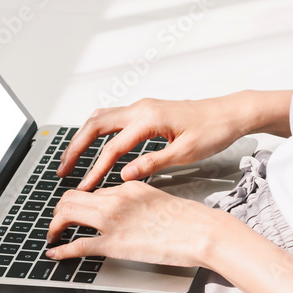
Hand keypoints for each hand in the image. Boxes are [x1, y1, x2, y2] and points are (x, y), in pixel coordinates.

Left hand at [44, 180, 221, 267]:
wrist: (201, 232)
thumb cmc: (187, 220)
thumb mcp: (156, 198)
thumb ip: (134, 200)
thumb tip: (119, 209)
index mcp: (127, 186)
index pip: (92, 190)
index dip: (79, 203)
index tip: (74, 212)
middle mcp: (114, 199)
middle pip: (70, 197)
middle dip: (58, 211)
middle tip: (56, 224)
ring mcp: (112, 220)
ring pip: (66, 215)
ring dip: (54, 226)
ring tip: (52, 236)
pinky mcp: (113, 244)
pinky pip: (77, 245)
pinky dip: (60, 250)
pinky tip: (54, 254)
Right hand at [57, 97, 246, 190]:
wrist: (230, 113)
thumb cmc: (213, 131)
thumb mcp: (185, 153)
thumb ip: (152, 163)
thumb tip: (124, 174)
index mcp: (149, 118)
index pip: (113, 147)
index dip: (95, 169)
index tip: (84, 186)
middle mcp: (141, 108)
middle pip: (95, 125)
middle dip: (76, 148)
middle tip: (63, 169)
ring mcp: (141, 107)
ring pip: (100, 118)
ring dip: (82, 138)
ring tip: (71, 158)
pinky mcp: (145, 110)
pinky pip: (112, 118)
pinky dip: (96, 132)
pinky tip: (92, 145)